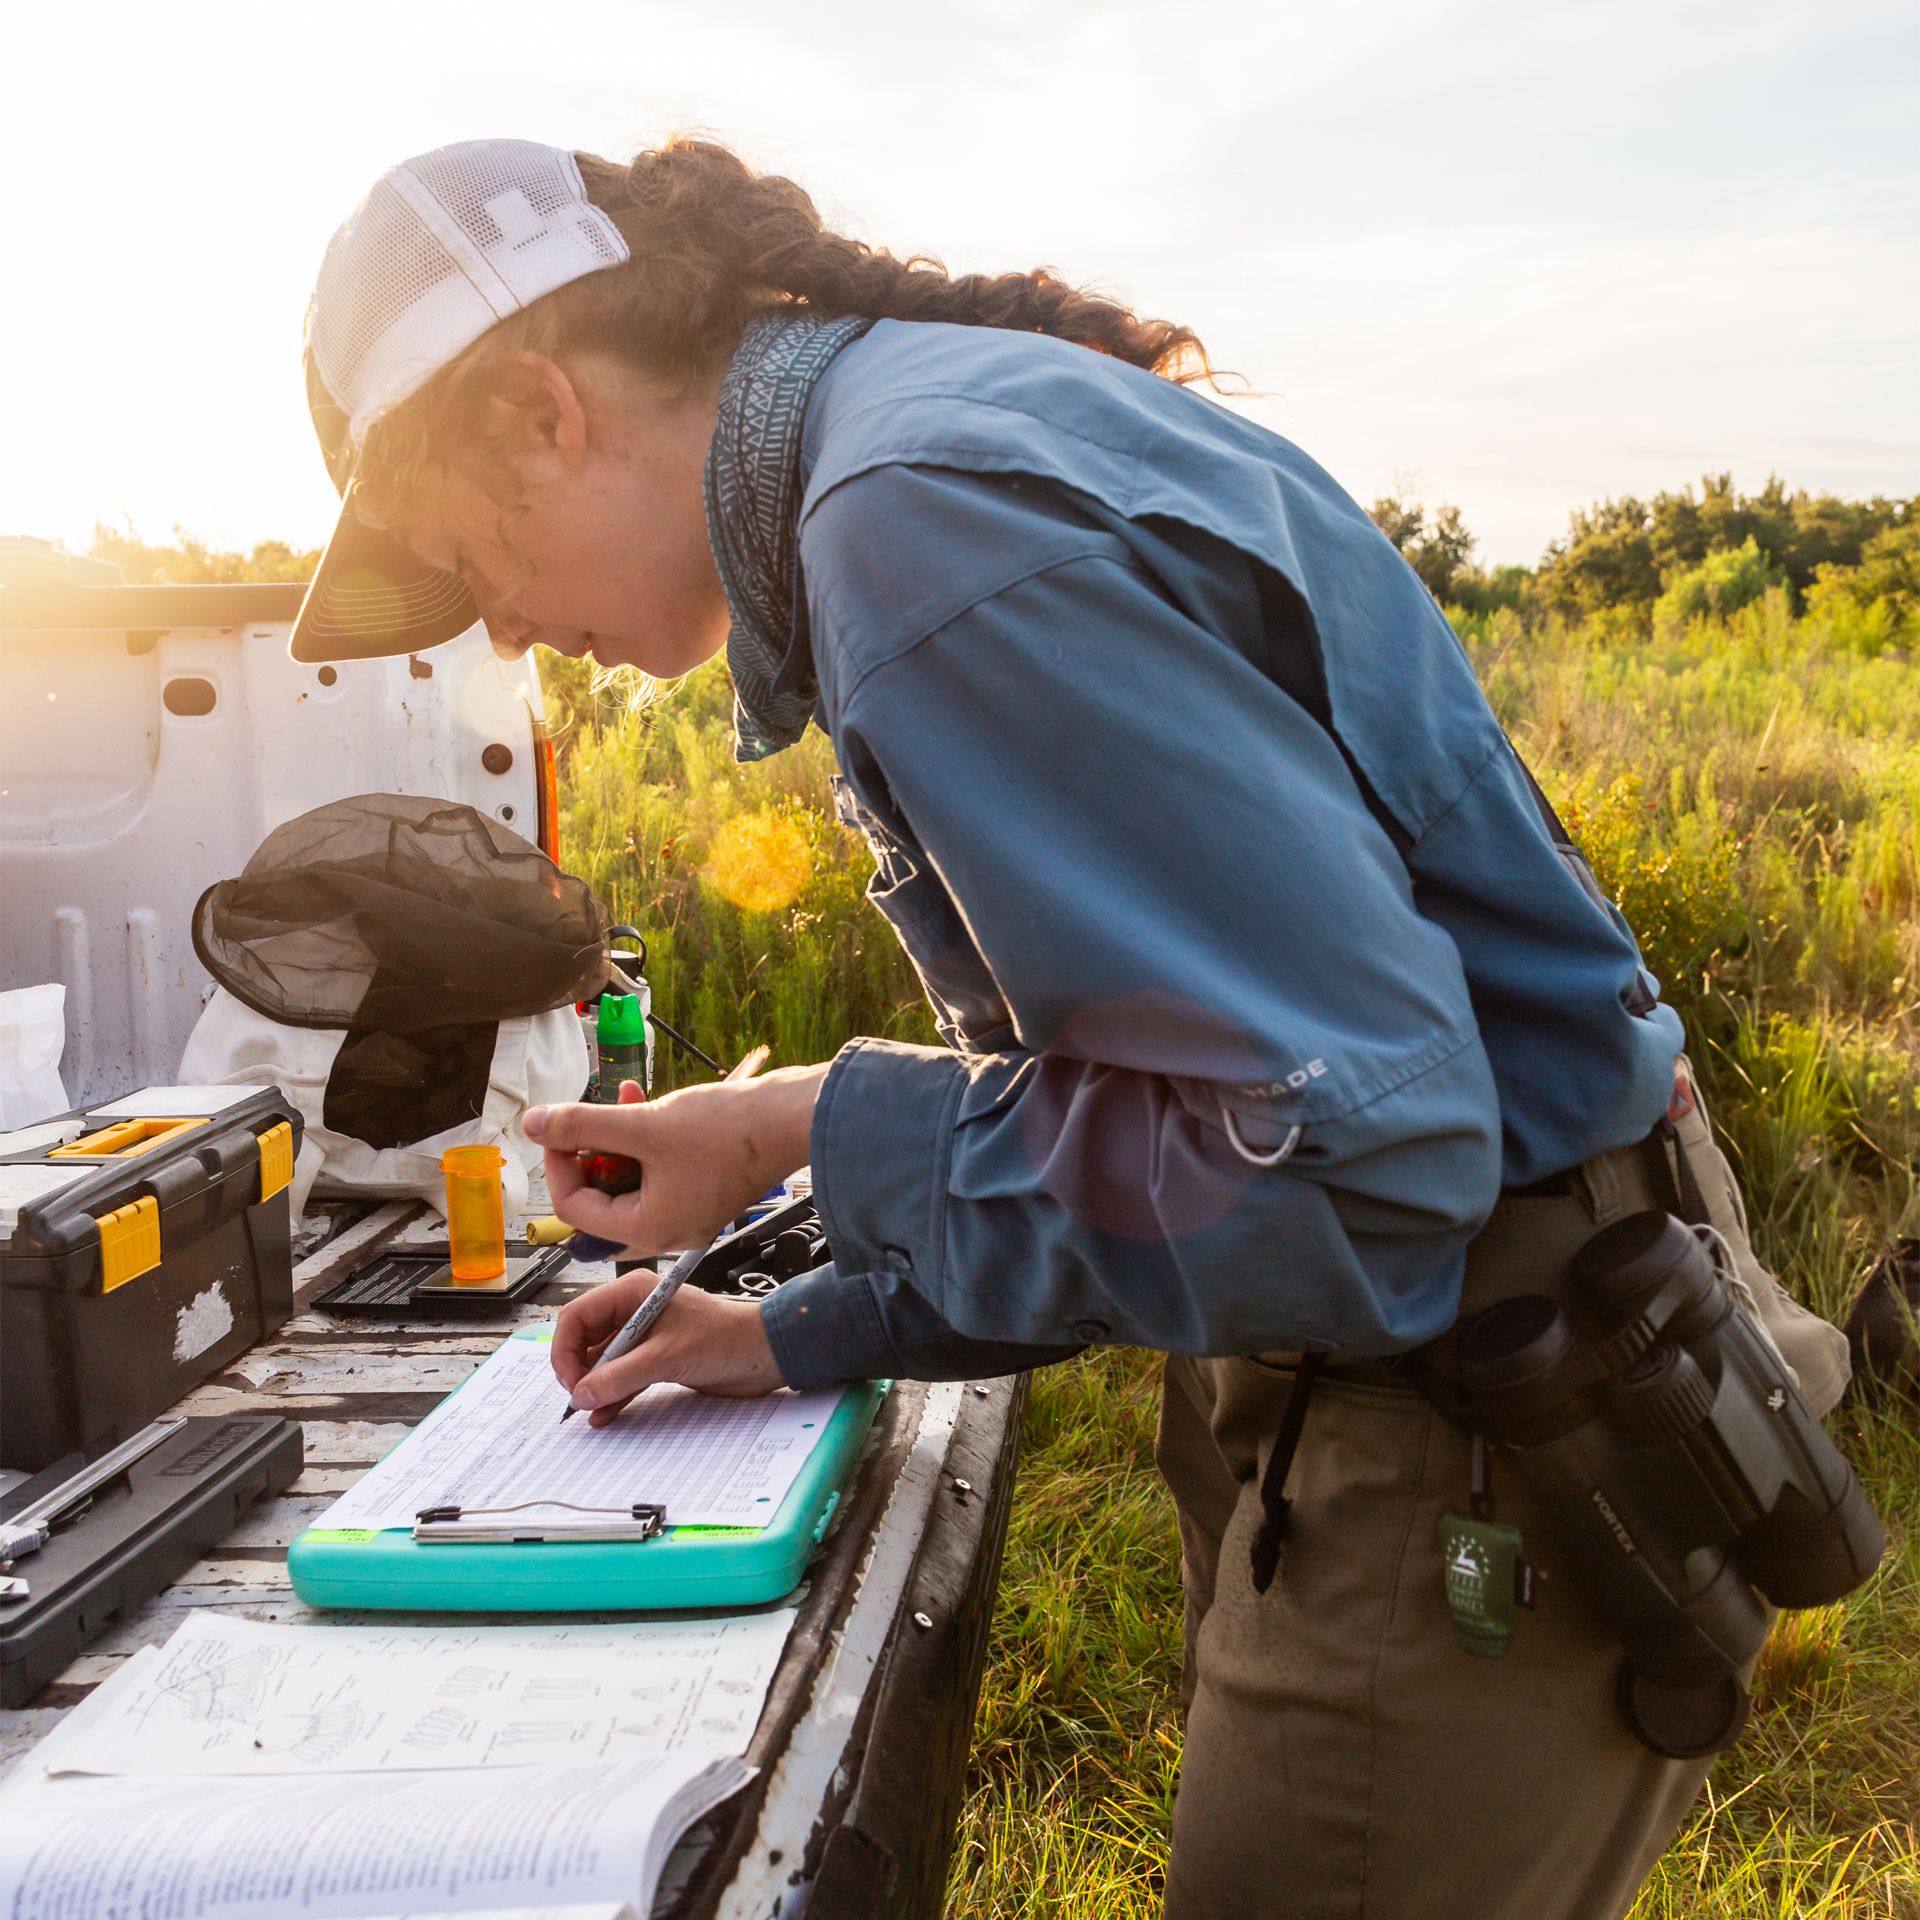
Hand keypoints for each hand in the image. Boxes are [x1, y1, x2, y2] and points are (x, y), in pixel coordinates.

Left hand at [524, 1063, 826, 1255]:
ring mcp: (688, 1211)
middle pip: (602, 1198)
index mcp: (649, 1229)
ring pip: (630, 1181)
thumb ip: (582, 1125)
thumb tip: (536, 1125)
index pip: (576, 1207)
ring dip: (619, 1140)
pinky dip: (645, 1142)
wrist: (791, 1119)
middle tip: (588, 1117)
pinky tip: (648, 1105)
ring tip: (626, 1099)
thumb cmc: (728, 1131)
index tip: (557, 1127)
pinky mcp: (704, 1191)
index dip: (560, 1162)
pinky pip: (657, 1172)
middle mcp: (668, 1230)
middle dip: (592, 1151)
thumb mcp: (642, 1125)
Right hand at [552, 1275, 783, 1423]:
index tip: (570, 1381)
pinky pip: (622, 1377)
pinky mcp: (656, 1360)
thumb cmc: (727, 1338)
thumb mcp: (668, 1356)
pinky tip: (603, 1414)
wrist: (765, 1354)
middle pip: (585, 1339)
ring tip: (589, 1411)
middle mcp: (633, 1311)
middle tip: (580, 1399)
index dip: (565, 1349)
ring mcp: (644, 1337)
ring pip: (603, 1362)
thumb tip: (582, 1394)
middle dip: (578, 1369)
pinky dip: (612, 1394)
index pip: (578, 1315)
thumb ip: (622, 1376)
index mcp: (632, 1293)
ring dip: (594, 1386)